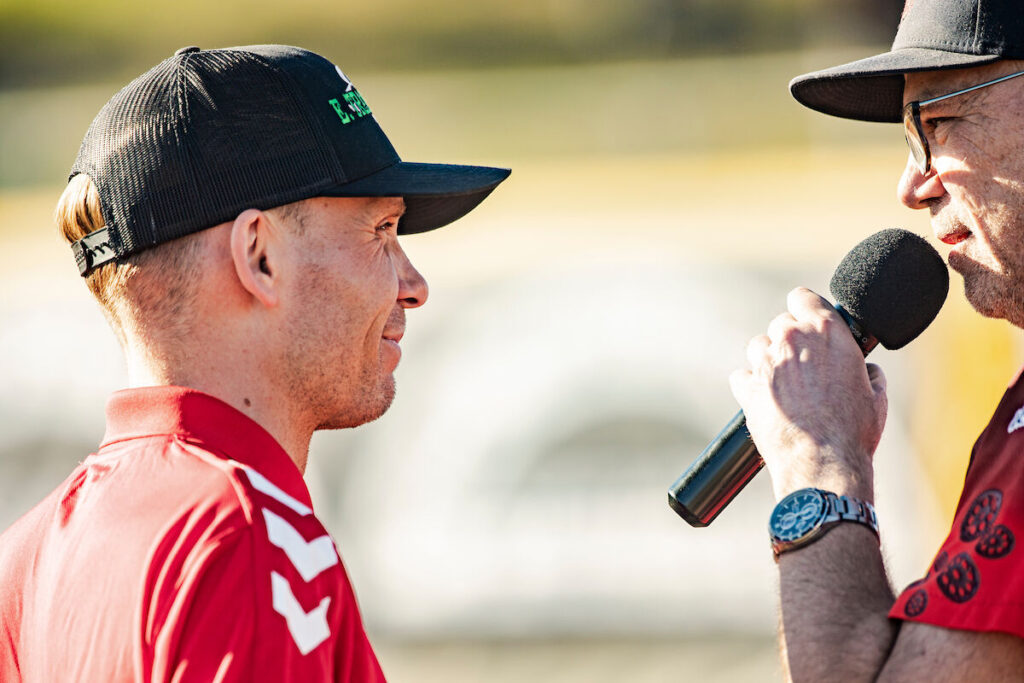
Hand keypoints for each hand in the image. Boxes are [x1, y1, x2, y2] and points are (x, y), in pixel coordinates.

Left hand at [728, 287, 886, 500]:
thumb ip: (867, 370)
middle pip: (781, 323)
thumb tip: (866, 369)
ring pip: (758, 346)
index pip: (802, 297)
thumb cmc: (854, 430)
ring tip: (786, 386)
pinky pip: (742, 376)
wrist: (823, 463)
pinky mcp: (747, 388)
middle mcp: (791, 339)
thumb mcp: (876, 393)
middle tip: (804, 365)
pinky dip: (751, 385)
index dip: (805, 309)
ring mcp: (765, 362)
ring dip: (769, 360)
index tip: (808, 321)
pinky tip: (766, 400)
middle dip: (790, 340)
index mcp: (826, 330)